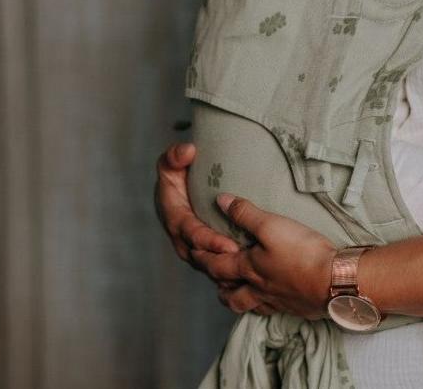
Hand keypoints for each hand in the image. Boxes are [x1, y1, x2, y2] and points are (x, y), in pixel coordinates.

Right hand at [155, 143, 240, 270]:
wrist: (182, 182)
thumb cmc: (177, 171)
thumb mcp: (172, 161)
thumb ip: (175, 156)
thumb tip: (188, 151)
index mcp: (173, 217)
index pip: (191, 233)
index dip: (209, 241)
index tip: (229, 245)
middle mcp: (181, 236)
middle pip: (202, 254)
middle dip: (222, 260)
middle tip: (247, 263)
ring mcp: (192, 245)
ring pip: (209, 264)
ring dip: (227, 269)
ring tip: (251, 271)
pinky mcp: (204, 249)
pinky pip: (216, 264)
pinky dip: (230, 270)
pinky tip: (250, 272)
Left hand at [193, 194, 337, 318]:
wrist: (333, 281)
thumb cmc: (301, 252)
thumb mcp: (271, 225)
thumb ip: (245, 213)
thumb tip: (220, 201)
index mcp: (248, 269)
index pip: (217, 265)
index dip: (203, 258)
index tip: (192, 252)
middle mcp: (257, 289)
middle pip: (229, 292)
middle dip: (217, 283)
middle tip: (211, 276)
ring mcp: (276, 300)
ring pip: (247, 305)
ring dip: (236, 299)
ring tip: (233, 293)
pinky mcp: (294, 306)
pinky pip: (270, 310)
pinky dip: (262, 305)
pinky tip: (270, 300)